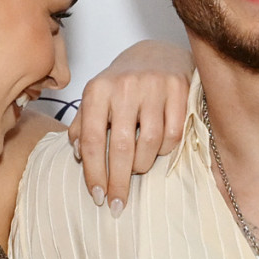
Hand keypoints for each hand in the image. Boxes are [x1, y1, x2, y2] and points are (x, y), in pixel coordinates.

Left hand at [71, 39, 191, 211]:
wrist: (155, 54)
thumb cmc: (120, 85)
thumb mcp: (95, 100)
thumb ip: (83, 126)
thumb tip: (80, 156)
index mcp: (97, 91)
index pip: (92, 141)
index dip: (94, 173)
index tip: (97, 196)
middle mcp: (124, 87)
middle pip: (121, 148)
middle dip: (118, 182)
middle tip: (117, 204)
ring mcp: (153, 87)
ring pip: (149, 143)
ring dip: (142, 165)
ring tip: (136, 168)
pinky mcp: (178, 89)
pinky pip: (173, 135)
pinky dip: (164, 150)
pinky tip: (157, 151)